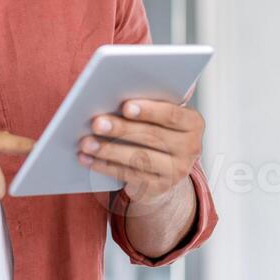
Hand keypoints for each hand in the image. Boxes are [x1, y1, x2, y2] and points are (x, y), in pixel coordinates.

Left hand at [79, 100, 203, 206]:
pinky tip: (88, 159)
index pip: (172, 115)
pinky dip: (105, 166)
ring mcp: (177, 171)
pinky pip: (129, 176)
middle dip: (121, 129)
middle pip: (152, 137)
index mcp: (193, 123)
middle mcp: (190, 148)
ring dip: (108, 150)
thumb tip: (119, 91)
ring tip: (86, 142)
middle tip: (96, 123)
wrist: (167, 168)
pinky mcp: (160, 187)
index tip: (125, 106)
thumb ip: (152, 100)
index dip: (149, 110)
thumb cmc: (158, 130)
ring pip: (139, 158)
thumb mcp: (162, 114)